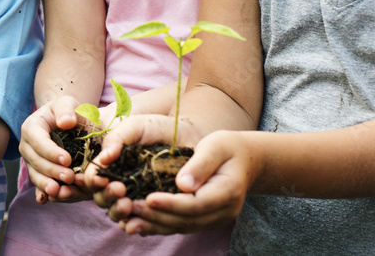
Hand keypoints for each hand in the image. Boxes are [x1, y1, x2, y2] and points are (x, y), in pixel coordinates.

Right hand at [20, 96, 97, 202]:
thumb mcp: (67, 103)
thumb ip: (66, 109)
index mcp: (31, 127)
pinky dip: (40, 192)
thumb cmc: (66, 112)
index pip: (37, 140)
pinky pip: (36, 183)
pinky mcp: (36, 171)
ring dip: (46, 184)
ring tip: (58, 191)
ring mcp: (30, 160)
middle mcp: (26, 145)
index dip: (51, 151)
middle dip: (52, 170)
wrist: (63, 122)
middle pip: (35, 160)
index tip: (68, 159)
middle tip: (70, 177)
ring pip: (35, 174)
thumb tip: (66, 122)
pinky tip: (44, 200)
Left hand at [89, 119, 251, 235]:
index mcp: (228, 191)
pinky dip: (159, 226)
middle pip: (186, 220)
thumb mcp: (217, 146)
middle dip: (157, 216)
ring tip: (128, 219)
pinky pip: (180, 226)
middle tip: (130, 208)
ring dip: (154, 224)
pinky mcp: (204, 220)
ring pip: (181, 227)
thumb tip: (182, 184)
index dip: (171, 204)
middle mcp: (223, 211)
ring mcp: (214, 219)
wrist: (246, 161)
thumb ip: (201, 164)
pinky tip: (138, 223)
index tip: (147, 198)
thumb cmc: (228, 148)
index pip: (196, 204)